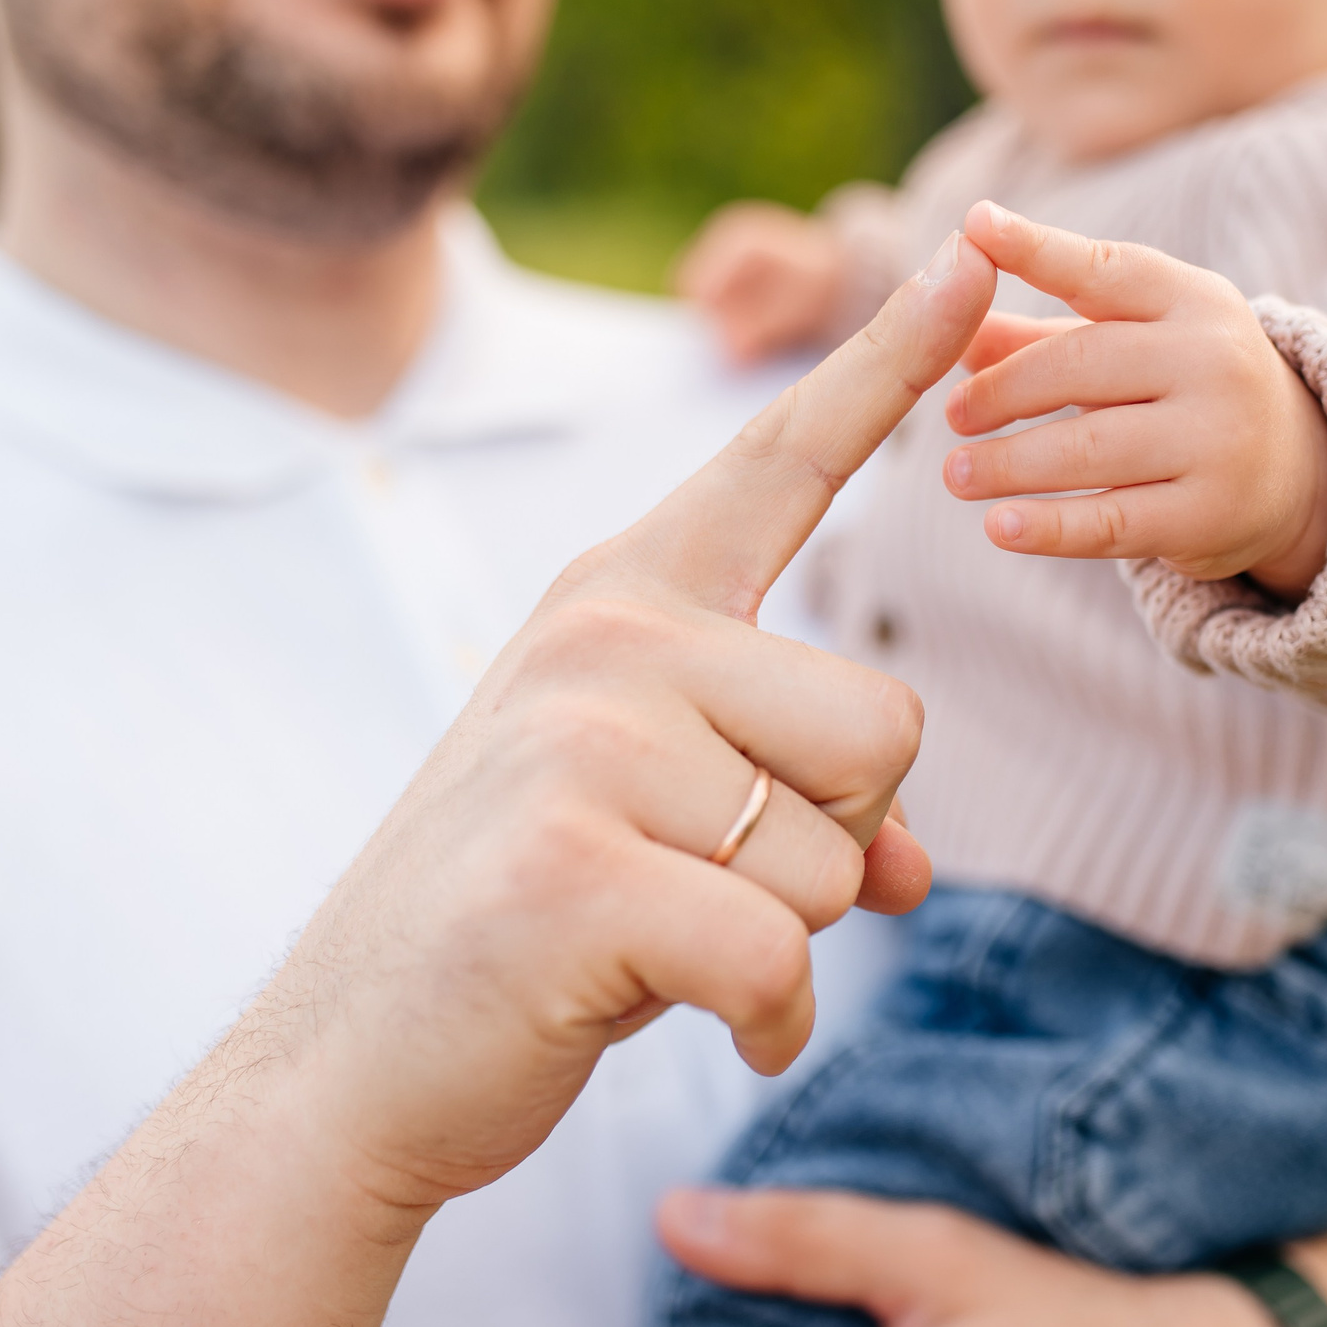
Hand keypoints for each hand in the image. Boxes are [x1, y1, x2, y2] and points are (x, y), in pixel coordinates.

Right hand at [0, 231, 997, 1326]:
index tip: (977, 263)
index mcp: (624, 599)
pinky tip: (696, 1027)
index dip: (892, 368)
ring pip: (842, 856)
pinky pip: (780, 953)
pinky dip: (766, 1023)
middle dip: (841, 841)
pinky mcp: (573, 872)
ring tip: (662, 949)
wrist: (348, 1064)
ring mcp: (581, 745)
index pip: (784, 463)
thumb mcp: (663, 826)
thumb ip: (790, 802)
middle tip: (708, 884)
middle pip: (886, 725)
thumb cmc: (527, 925)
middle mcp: (606, 638)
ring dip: (789, 942)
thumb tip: (913, 870)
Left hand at [941, 201, 1326, 595]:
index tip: (976, 224)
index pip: (1105, 269)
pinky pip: (1111, 521)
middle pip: (1081, 366)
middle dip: (1004, 391)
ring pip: (1089, 448)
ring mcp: (1219, 439)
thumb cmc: (1183, 393)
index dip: (1038, 249)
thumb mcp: (1130, 348)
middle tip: (952, 414)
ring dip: (1008, 464)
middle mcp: (1215, 360)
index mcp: (1193, 300)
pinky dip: (1047, 527)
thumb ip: (1041, 337)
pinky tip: (998, 527)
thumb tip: (953, 330)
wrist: (1296, 475)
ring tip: (957, 473)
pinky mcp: (1209, 515)